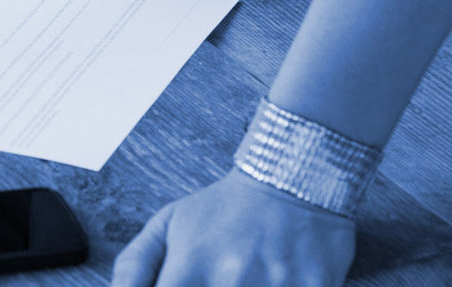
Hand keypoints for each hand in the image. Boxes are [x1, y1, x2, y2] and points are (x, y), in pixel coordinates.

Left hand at [113, 170, 355, 285]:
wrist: (290, 175)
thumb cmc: (223, 208)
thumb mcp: (167, 225)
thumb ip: (135, 266)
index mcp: (190, 268)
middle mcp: (231, 279)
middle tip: (217, 284)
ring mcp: (276, 284)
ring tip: (243, 281)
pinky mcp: (316, 286)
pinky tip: (274, 281)